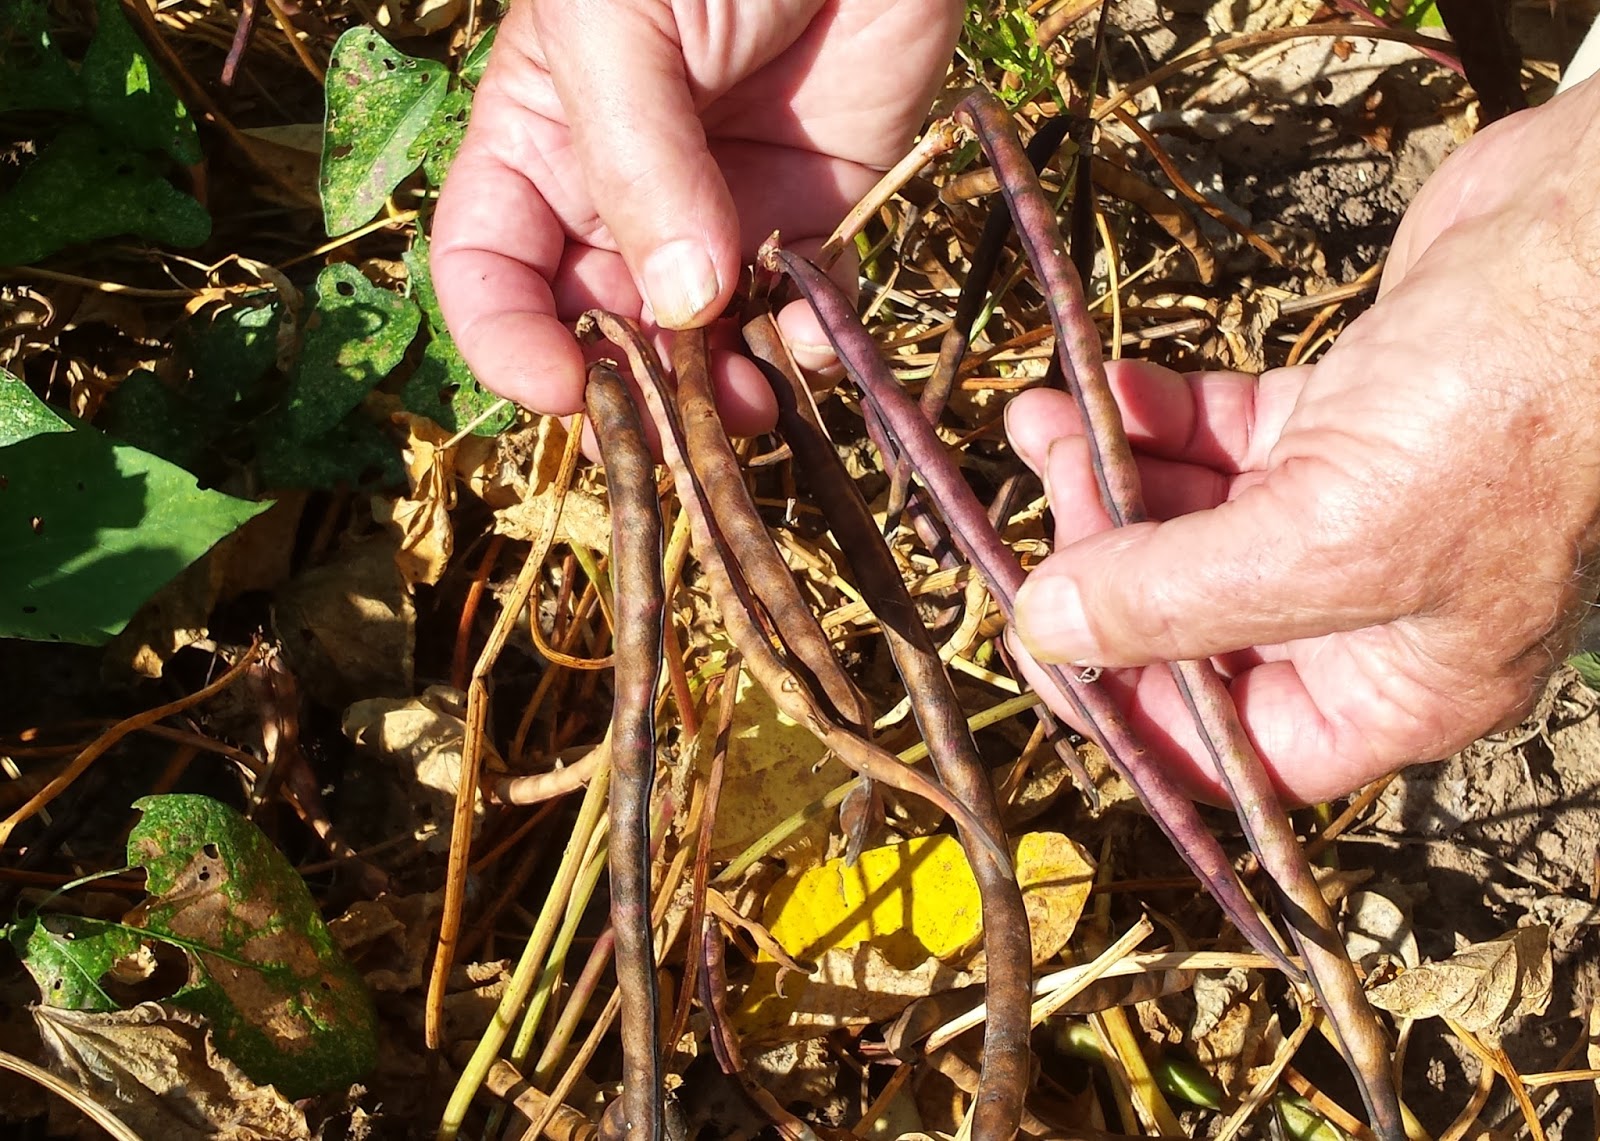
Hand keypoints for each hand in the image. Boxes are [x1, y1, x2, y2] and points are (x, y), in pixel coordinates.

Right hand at [431, 0, 961, 428]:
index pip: (488, 267)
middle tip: (671, 430)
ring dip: (719, 390)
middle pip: (597, 328)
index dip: (507, 339)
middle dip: (628, 390)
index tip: (561, 385)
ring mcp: (720, 212)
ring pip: (702, 343)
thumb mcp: (618, 19)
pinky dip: (806, 345)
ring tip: (747, 406)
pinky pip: (801, 312)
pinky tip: (811, 335)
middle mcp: (621, 195)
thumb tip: (678, 303)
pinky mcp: (815, 215)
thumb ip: (637, 161)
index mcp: (540, 142)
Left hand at [1005, 76, 1599, 805]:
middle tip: (1044, 503)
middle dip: (1102, 569)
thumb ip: (1177, 597)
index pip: (1235, 751)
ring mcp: (1352, 513)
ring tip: (1041, 424)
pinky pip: (1219, 440)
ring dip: (1108, 480)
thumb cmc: (1514, 411)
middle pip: (1192, 629)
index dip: (1130, 714)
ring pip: (1194, 524)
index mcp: (1395, 688)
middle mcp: (1370, 614)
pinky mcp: (1337, 423)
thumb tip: (1042, 633)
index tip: (1042, 647)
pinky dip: (1155, 419)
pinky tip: (1101, 386)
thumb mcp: (1334, 538)